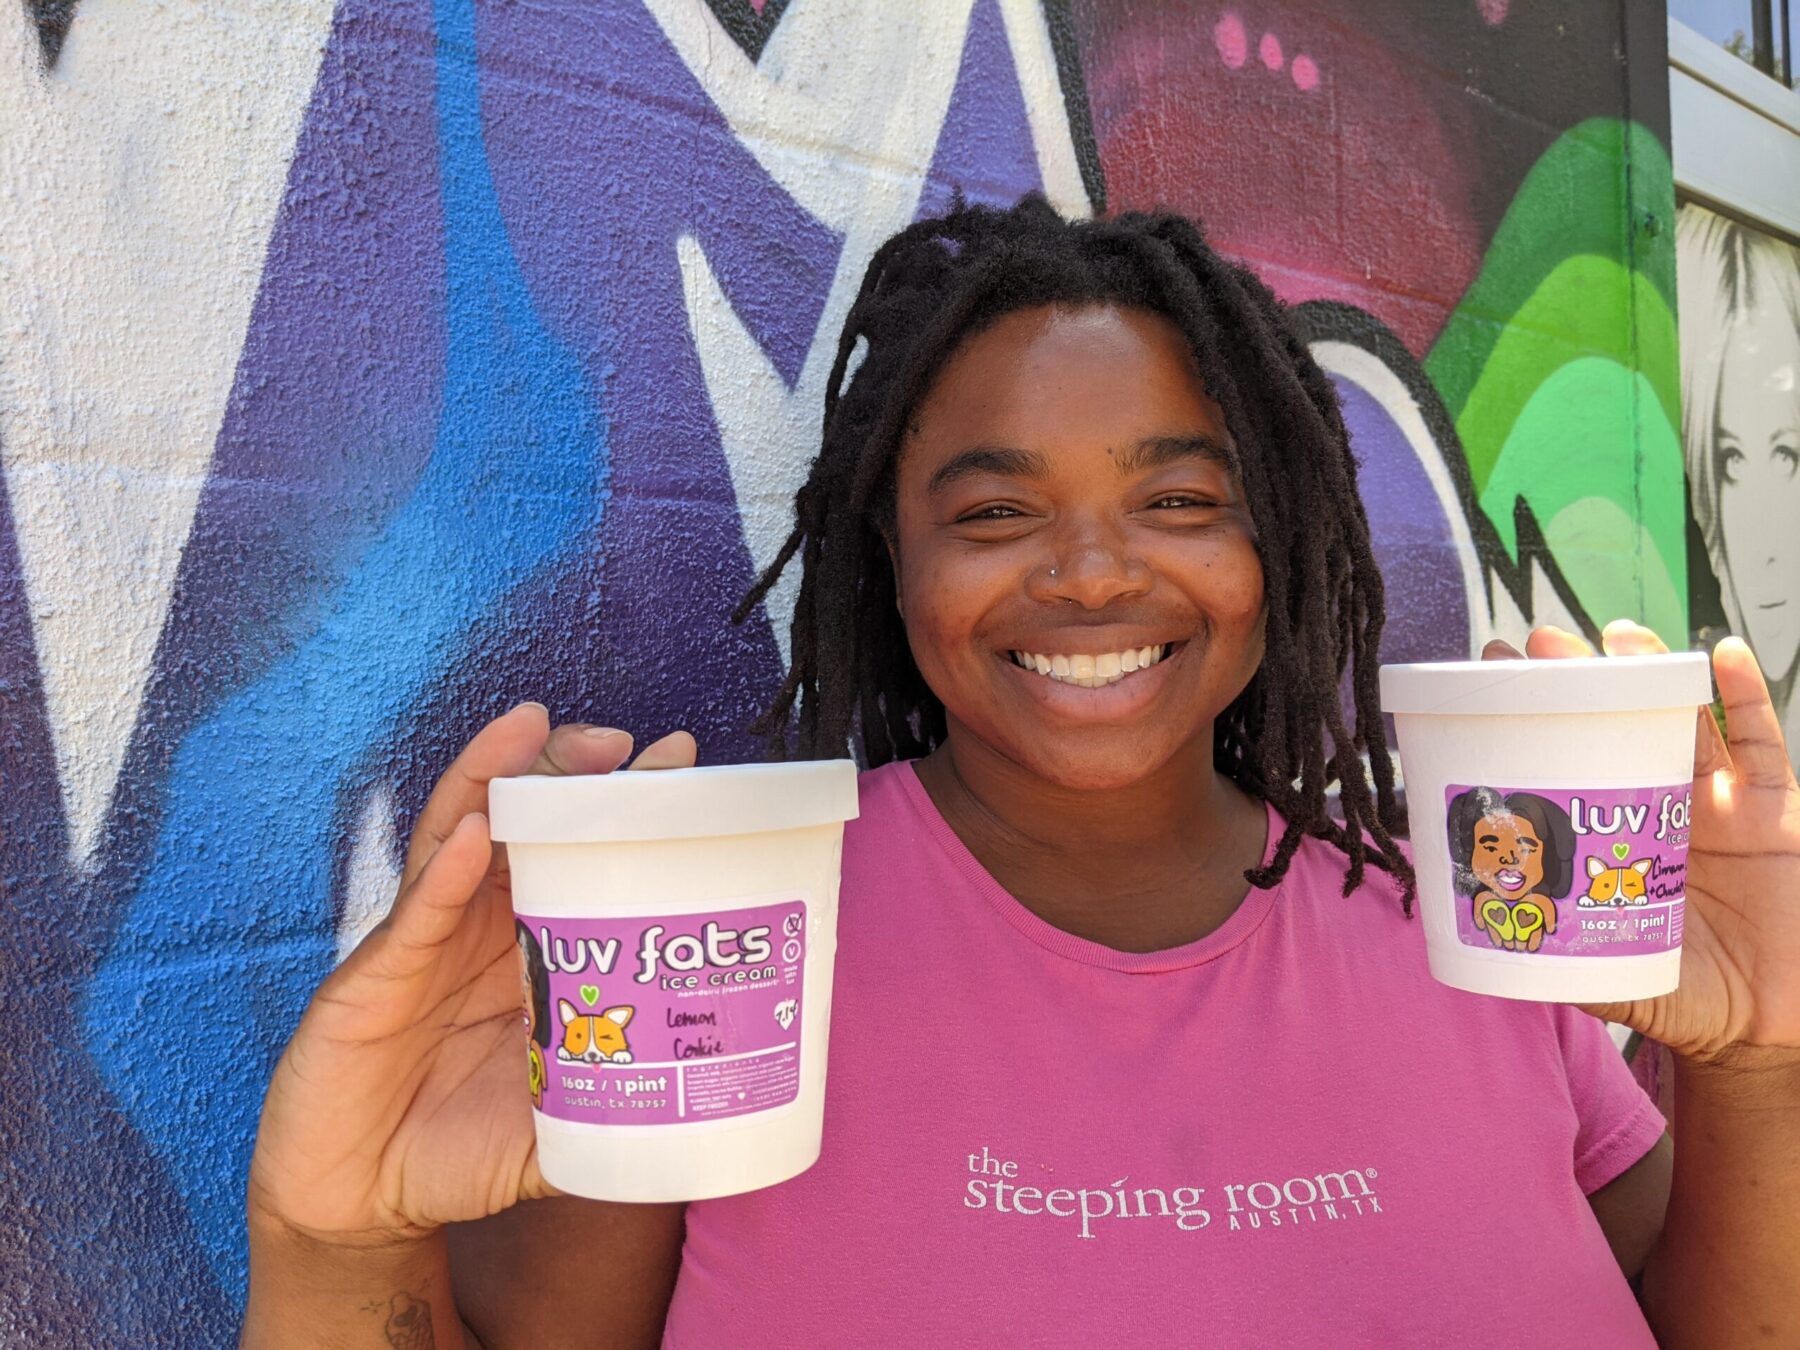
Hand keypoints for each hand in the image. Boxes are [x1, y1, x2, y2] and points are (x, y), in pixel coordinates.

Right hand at [246, 705, 696, 1243]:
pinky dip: (444, 871)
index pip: (580, 857)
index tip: (682, 761)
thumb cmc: (457, 1151)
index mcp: (530, 950)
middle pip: (523, 825)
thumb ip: (621, 1108)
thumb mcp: (560, 1127)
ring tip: (535, 730)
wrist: (360, 1203)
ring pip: (458, 838)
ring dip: (495, 779)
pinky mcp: (374, 976)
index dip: (623, 809)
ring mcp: (423, 941)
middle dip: (568, 772)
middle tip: (624, 740)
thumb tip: (713, 1105)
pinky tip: (473, 834)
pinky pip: (414, 914)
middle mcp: (479, 928)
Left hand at [1483, 623, 1799, 1068]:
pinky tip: (1721, 655)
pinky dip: (1743, 694)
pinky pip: (1760, 741)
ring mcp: (1720, 801)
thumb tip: (1489, 945)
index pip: (1568, 758)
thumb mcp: (1605, 974)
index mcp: (1615, 833)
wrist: (1763, 1029)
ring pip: (1683, 717)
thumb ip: (1557, 959)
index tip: (1491, 675)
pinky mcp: (1774, 810)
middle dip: (1580, 678)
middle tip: (1538, 645)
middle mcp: (1662, 803)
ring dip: (1652, 669)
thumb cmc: (1683, 994)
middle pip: (1618, 721)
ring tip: (1617, 636)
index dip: (1533, 717)